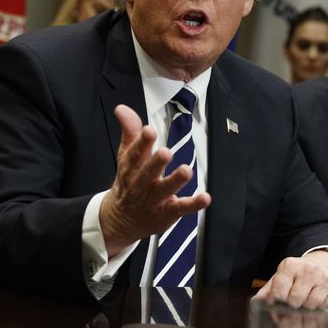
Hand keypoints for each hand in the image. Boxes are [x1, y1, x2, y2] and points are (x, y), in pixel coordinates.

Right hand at [99, 105, 210, 255]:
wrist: (122, 220)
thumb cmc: (129, 181)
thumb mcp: (127, 156)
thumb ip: (130, 131)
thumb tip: (122, 107)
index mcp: (130, 168)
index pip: (134, 154)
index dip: (141, 142)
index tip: (149, 130)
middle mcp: (140, 185)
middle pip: (147, 173)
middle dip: (156, 163)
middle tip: (166, 152)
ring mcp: (153, 200)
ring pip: (163, 190)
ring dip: (175, 181)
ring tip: (186, 171)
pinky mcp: (166, 213)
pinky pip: (180, 208)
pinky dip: (193, 204)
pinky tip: (205, 197)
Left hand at [254, 249, 327, 308]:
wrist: (326, 263)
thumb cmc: (300, 275)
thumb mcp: (282, 277)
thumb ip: (268, 290)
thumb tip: (256, 302)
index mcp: (290, 265)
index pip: (278, 292)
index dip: (277, 301)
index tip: (280, 300)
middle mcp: (309, 269)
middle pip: (295, 301)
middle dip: (293, 305)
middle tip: (295, 301)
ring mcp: (325, 277)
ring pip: (311, 305)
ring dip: (308, 307)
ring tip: (307, 299)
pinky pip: (326, 306)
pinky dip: (322, 307)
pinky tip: (320, 298)